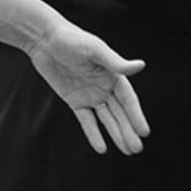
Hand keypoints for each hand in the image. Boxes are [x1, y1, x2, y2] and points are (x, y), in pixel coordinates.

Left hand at [27, 23, 148, 154]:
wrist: (45, 40)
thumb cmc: (72, 39)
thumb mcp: (95, 50)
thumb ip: (116, 63)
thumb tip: (141, 66)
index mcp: (113, 74)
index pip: (128, 99)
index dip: (136, 115)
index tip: (145, 132)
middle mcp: (104, 86)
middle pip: (119, 113)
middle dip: (128, 130)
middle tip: (137, 149)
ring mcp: (90, 95)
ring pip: (106, 119)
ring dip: (116, 134)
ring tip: (127, 151)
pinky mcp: (74, 101)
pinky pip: (86, 120)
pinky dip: (93, 134)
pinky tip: (102, 148)